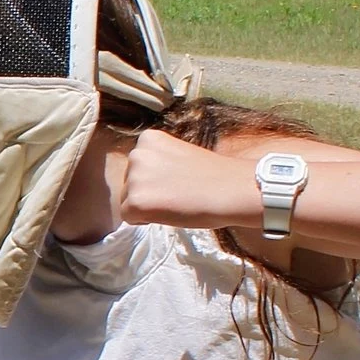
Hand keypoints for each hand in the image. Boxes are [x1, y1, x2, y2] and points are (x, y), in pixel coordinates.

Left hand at [118, 128, 260, 230]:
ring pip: (127, 201)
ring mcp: (134, 178)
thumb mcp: (177, 156)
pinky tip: (169, 212)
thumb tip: (144, 181)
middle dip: (147, 192)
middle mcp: (136, 154)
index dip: (155, 180)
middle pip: (128, 184)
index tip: (176, 180)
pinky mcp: (136, 201)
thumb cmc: (213, 175)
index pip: (136, 167)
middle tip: (177, 194)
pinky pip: (129, 218)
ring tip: (175, 202)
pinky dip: (146, 220)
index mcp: (148, 139)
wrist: (231, 189)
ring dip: (147, 206)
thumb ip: (157, 163)